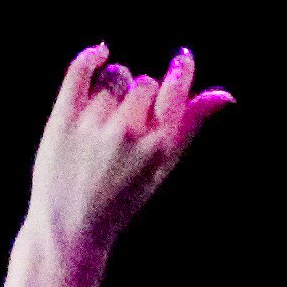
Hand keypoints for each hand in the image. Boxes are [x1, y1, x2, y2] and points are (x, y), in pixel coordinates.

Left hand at [25, 44, 231, 273]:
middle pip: (143, 83)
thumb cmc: (120, 200)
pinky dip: (91, 58)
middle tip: (122, 128)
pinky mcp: (62, 123)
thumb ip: (190, 127)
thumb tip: (224, 95)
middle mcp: (128, 133)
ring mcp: (94, 127)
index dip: (181, 69)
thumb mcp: (161, 169)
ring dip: (110, 93)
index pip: (176, 87)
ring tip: (98, 127)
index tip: (181, 60)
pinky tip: (99, 54)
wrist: (69, 232)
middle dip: (137, 97)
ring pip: (114, 79)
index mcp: (157, 145)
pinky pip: (80, 71)